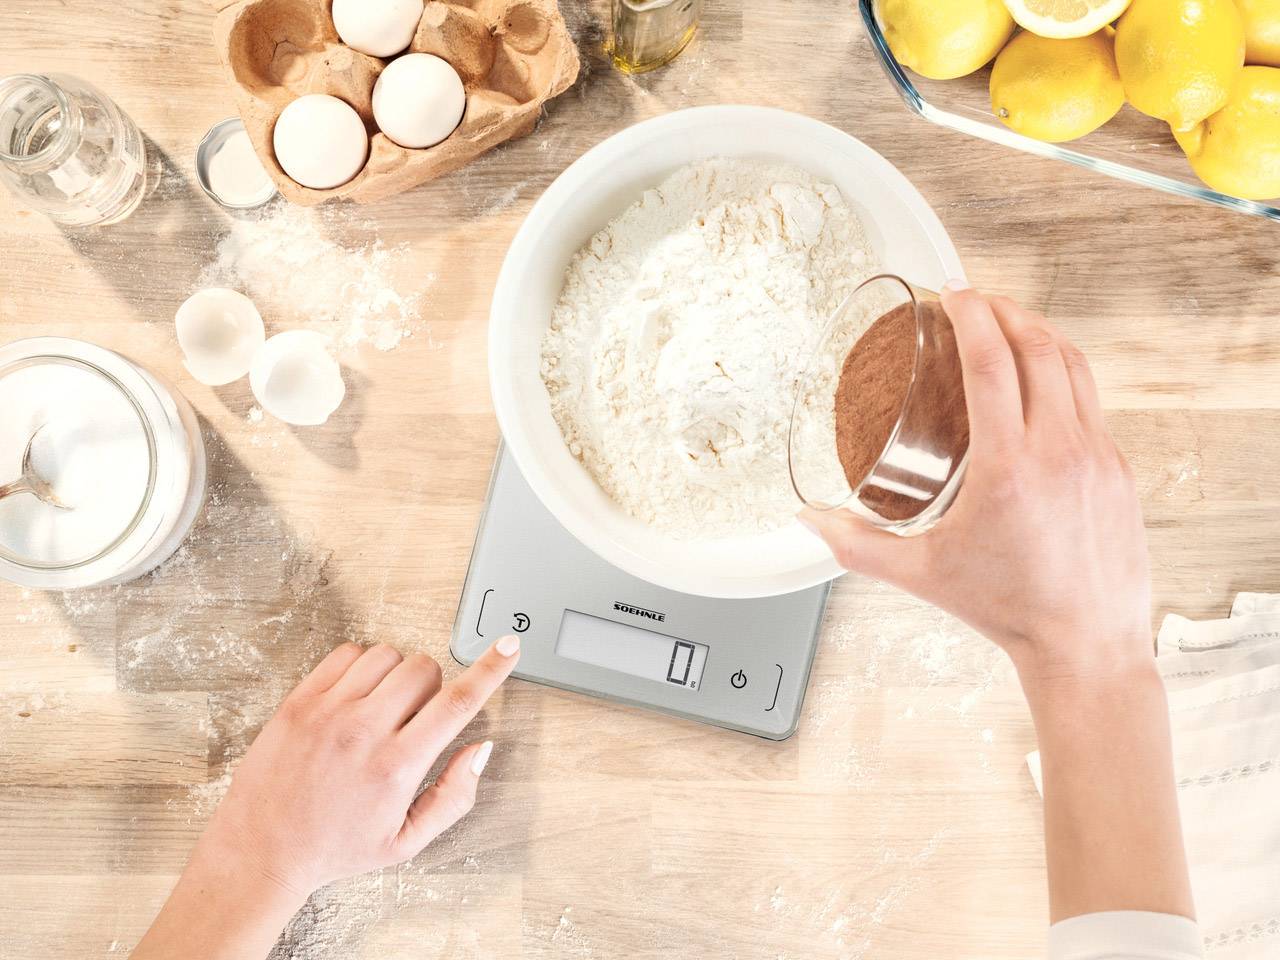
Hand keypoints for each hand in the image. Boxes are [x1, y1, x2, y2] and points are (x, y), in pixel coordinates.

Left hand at [133, 636, 520, 959]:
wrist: (261, 850)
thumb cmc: (334, 848)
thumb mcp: (407, 842)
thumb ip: (454, 795)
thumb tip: (481, 749)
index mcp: (397, 767)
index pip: (457, 702)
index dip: (490, 670)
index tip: (509, 646)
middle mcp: (364, 732)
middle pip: (424, 668)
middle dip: (432, 686)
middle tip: (414, 718)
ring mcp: (328, 712)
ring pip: (387, 655)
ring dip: (395, 674)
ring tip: (380, 708)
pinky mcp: (300, 701)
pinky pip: (346, 653)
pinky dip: (360, 666)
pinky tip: (354, 698)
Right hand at [801, 284, 1150, 681]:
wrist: (1085, 643)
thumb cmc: (1008, 609)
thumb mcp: (922, 575)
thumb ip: (857, 545)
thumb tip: (810, 521)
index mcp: (1008, 467)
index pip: (993, 360)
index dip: (972, 313)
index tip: (953, 293)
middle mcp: (1059, 451)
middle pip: (1037, 345)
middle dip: (1004, 309)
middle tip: (975, 300)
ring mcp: (1097, 456)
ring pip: (1075, 364)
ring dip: (1039, 331)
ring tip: (1009, 324)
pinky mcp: (1118, 469)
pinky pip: (1093, 399)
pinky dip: (1064, 371)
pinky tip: (1042, 379)